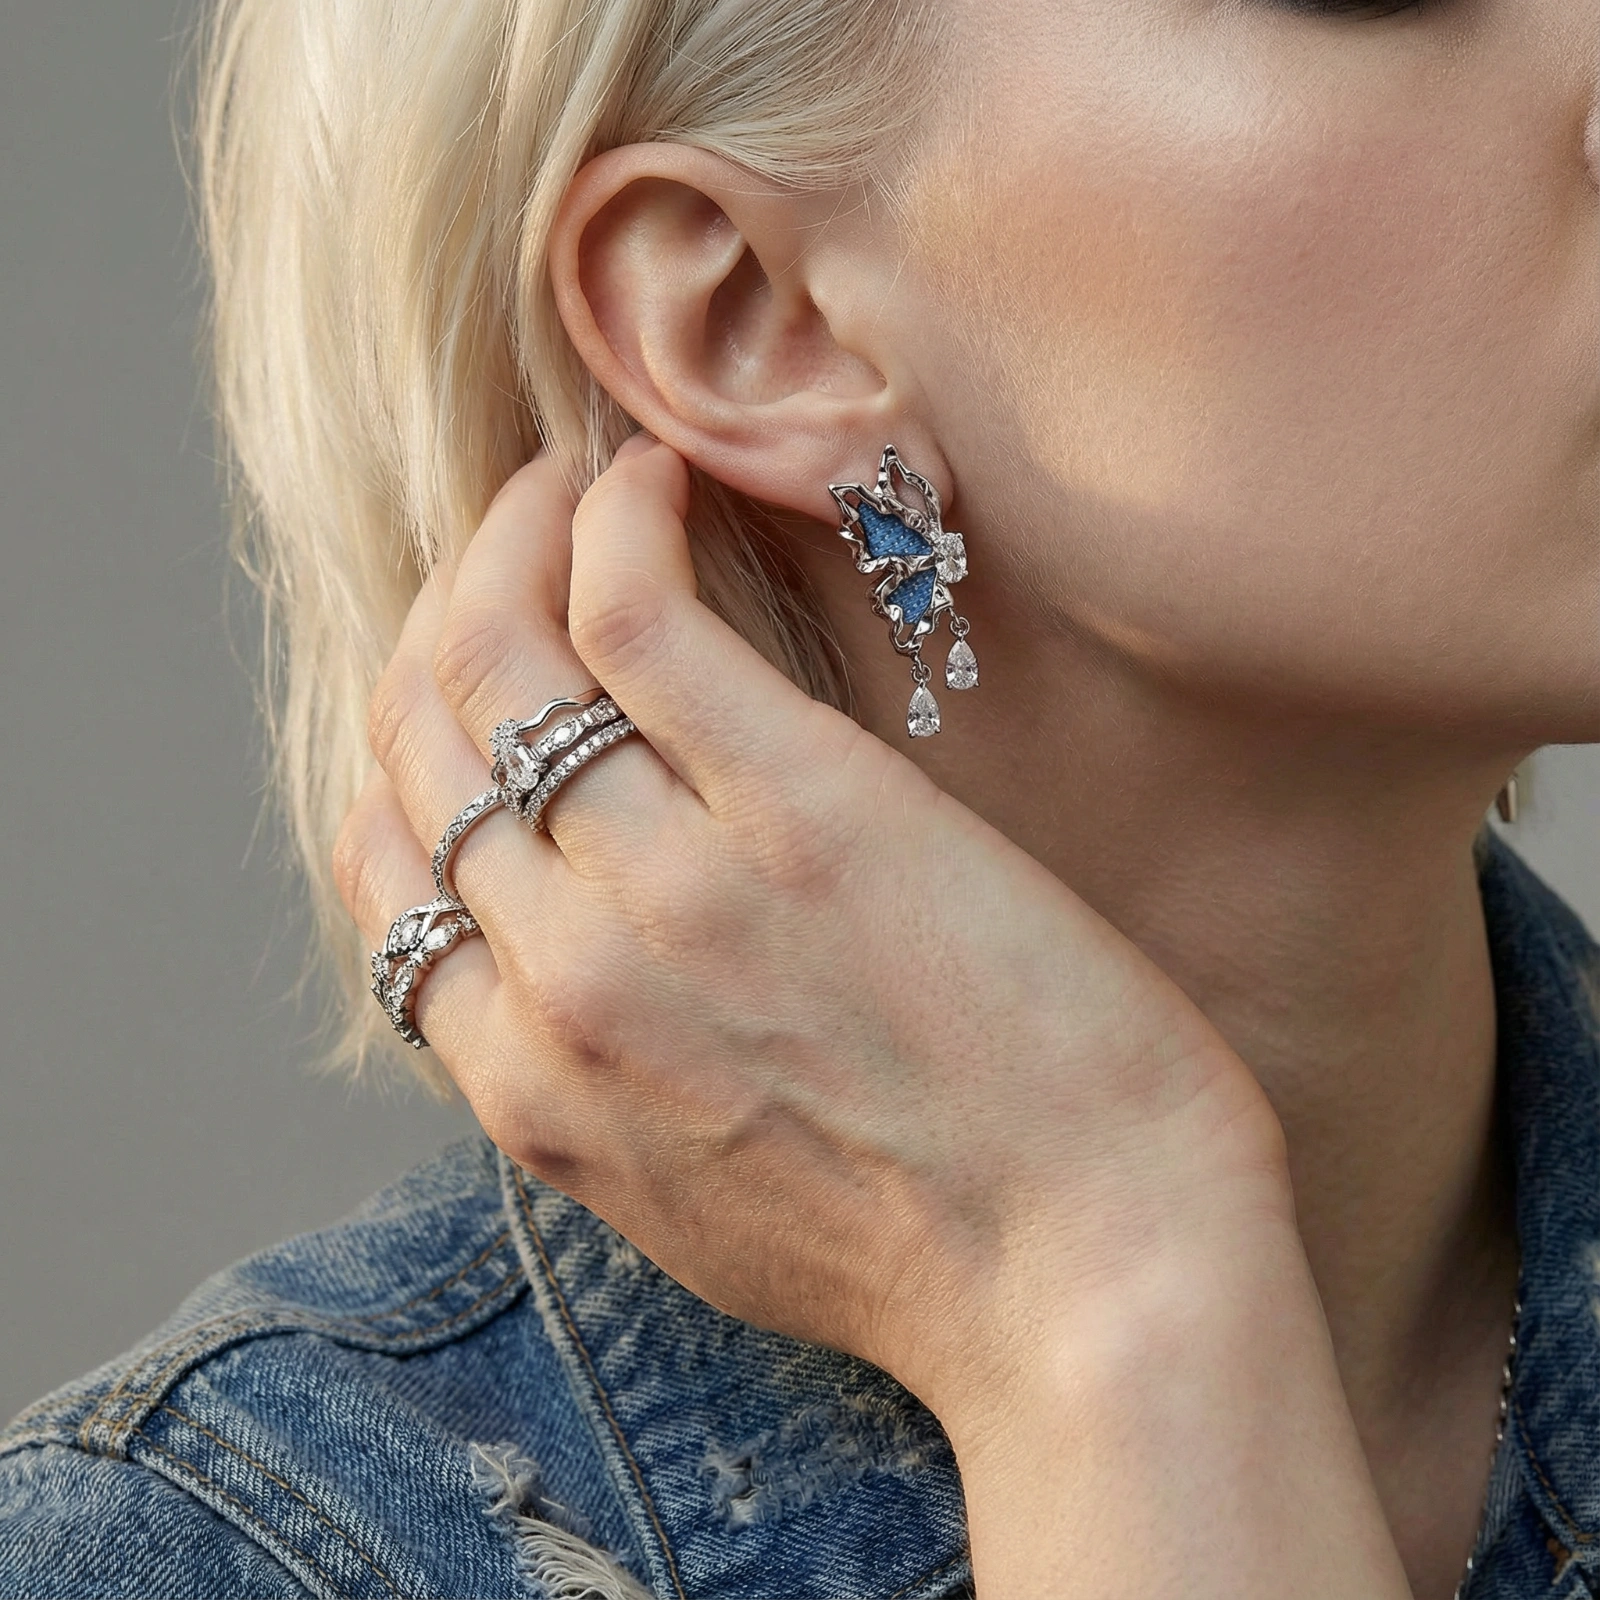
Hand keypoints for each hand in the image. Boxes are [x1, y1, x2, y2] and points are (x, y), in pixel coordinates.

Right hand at [333, 437, 1290, 1417]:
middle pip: (420, 740)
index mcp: (531, 1088)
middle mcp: (564, 982)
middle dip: (447, 610)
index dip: (411, 740)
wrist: (1097, 1288)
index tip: (475, 672)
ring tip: (571, 485)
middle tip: (516, 540)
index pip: (386, 862)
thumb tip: (569, 962)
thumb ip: (602, 1086)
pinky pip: (635, 621)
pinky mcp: (803, 812)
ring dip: (514, 534)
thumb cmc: (932, 1253)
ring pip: (499, 658)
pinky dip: (610, 522)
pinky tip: (647, 479)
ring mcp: (672, 892)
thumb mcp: (699, 1207)